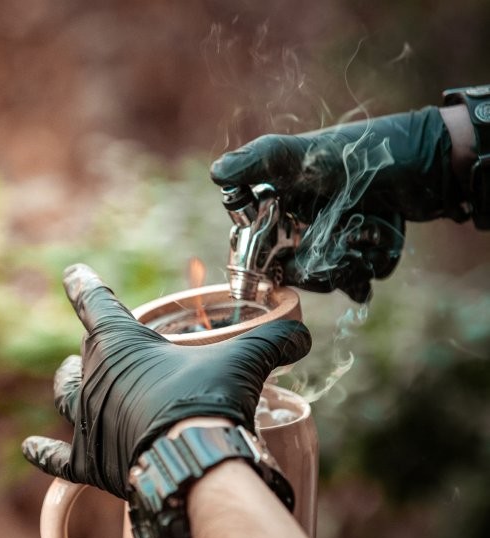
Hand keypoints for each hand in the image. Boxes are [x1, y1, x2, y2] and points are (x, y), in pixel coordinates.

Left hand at [22, 264, 311, 499]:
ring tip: (69, 382)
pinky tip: (31, 449)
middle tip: (98, 350)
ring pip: (66, 397)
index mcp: (121, 343)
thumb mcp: (245, 361)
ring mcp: (87, 420)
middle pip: (82, 356)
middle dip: (89, 351)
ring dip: (68, 387)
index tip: (72, 271)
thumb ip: (273, 339)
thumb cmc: (211, 401)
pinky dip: (44, 454)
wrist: (195, 460)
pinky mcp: (88, 462)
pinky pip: (57, 458)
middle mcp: (96, 378)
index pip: (95, 302)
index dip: (83, 284)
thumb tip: (302, 333)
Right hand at [212, 106, 466, 300]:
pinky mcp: (364, 251)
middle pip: (294, 271)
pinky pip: (359, 279)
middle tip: (331, 251)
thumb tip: (215, 173)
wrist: (427, 162)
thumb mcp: (303, 154)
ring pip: (326, 279)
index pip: (260, 246)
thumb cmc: (360, 154)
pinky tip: (377, 247)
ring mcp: (336, 239)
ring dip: (343, 267)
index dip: (266, 259)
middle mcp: (307, 224)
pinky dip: (369, 269)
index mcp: (284, 203)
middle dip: (312, 269)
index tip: (280, 262)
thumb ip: (259, 161)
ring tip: (361, 239)